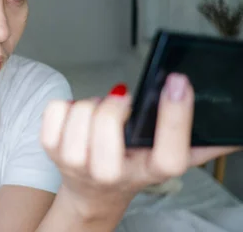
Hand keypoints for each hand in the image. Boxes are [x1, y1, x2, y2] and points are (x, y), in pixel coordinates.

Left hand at [40, 73, 241, 218]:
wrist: (92, 193)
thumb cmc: (130, 168)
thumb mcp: (164, 159)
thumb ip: (199, 144)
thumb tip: (232, 132)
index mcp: (149, 173)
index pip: (170, 154)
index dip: (175, 117)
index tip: (179, 82)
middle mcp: (111, 173)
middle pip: (109, 128)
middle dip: (116, 106)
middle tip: (123, 103)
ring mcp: (77, 164)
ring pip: (80, 115)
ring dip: (92, 104)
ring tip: (101, 111)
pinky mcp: (52, 150)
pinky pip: (55, 110)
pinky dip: (66, 104)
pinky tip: (78, 115)